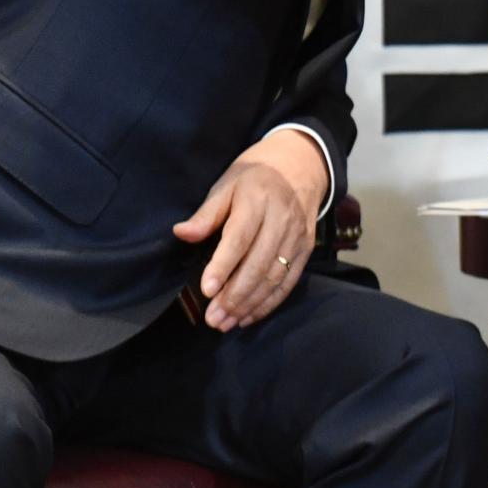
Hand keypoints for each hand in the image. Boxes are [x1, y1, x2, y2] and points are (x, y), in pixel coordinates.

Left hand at [172, 133, 326, 331]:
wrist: (301, 164)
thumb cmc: (255, 177)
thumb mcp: (227, 184)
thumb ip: (206, 214)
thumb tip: (181, 233)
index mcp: (258, 200)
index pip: (240, 238)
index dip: (223, 265)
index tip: (206, 290)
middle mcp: (282, 220)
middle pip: (259, 263)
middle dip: (235, 295)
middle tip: (212, 318)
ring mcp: (297, 236)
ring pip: (275, 277)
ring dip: (250, 304)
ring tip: (226, 323)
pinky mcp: (306, 249)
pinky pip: (289, 281)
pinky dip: (270, 303)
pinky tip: (249, 316)